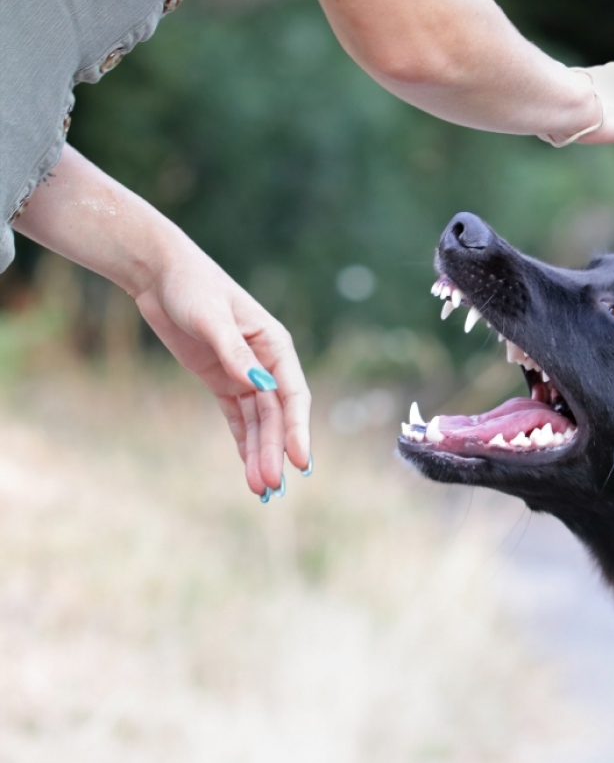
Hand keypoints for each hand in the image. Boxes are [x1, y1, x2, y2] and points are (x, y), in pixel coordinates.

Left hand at [132, 251, 311, 497]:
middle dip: (275, 452)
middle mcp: (266, 364)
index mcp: (274, 345)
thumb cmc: (192, 286)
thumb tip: (259, 387)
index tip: (300, 460)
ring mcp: (245, 375)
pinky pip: (239, 420)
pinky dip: (244, 444)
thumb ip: (235, 353)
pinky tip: (249, 470)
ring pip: (259, 424)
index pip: (293, 395)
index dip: (298, 429)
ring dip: (261, 455)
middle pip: (276, 416)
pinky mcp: (223, 382)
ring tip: (261, 491)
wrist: (161, 275)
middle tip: (272, 487)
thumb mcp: (211, 318)